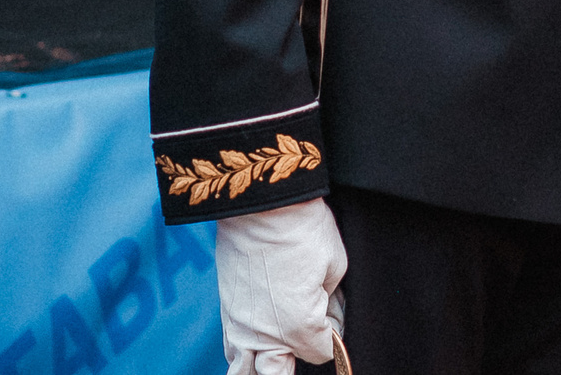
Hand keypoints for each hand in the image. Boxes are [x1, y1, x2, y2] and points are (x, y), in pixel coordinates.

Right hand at [216, 198, 346, 374]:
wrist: (259, 202)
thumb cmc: (300, 227)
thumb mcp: (335, 264)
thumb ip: (333, 301)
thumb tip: (331, 315)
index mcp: (299, 326)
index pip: (322, 352)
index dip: (333, 335)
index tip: (335, 319)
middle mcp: (265, 334)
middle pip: (279, 374)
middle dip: (294, 365)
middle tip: (305, 343)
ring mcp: (240, 325)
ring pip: (246, 371)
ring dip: (263, 368)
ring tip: (276, 357)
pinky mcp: (225, 311)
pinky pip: (230, 349)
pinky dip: (242, 355)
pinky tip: (252, 349)